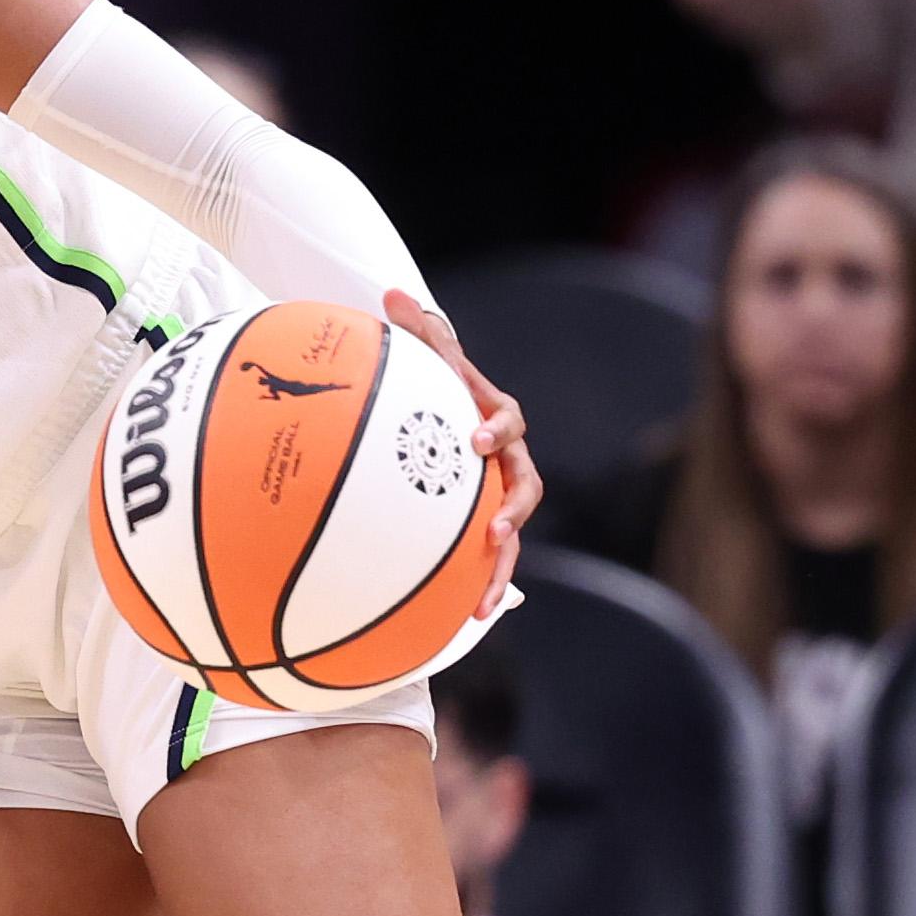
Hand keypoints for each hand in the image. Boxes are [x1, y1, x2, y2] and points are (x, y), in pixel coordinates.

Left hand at [383, 289, 539, 596]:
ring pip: (510, 536)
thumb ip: (415, 332)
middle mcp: (505, 462)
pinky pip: (487, 560)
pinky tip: (462, 621)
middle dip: (513, 511)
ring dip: (501, 568)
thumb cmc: (433, 385)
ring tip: (483, 603)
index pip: (507, 421)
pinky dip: (480, 587)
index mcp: (494, 418)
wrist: (440, 417)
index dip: (496, 428)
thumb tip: (391, 294)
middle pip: (524, 488)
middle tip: (495, 531)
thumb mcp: (424, 358)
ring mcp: (495, 498)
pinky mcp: (480, 527)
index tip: (475, 438)